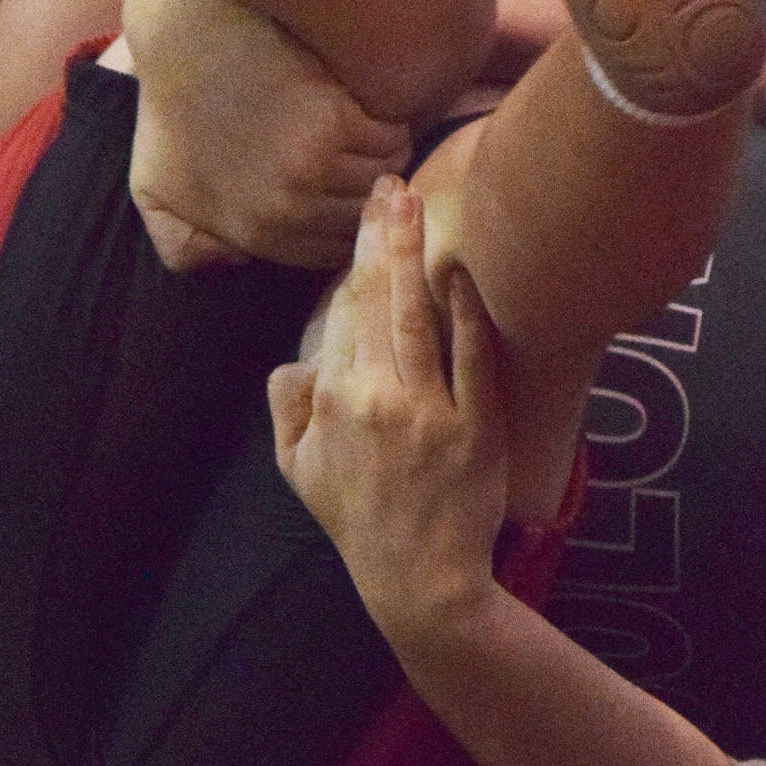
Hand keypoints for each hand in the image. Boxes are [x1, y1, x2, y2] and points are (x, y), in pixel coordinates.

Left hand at [127, 0, 411, 268]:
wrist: (187, 37)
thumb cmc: (172, 110)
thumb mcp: (153, 190)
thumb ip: (184, 245)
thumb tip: (234, 267)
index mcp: (252, 230)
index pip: (331, 252)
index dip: (343, 225)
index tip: (344, 198)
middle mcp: (286, 206)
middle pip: (364, 218)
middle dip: (370, 194)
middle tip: (364, 164)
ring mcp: (313, 164)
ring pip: (386, 176)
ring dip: (386, 158)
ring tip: (370, 136)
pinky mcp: (336, 118)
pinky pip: (391, 136)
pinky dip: (389, 124)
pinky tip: (368, 108)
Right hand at [266, 180, 508, 639]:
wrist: (420, 578)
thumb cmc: (355, 519)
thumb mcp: (298, 468)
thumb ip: (287, 407)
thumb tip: (297, 360)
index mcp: (333, 402)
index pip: (343, 314)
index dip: (355, 261)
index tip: (367, 218)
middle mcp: (379, 399)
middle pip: (377, 301)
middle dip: (382, 238)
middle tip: (390, 186)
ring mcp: (432, 411)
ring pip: (419, 318)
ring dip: (415, 258)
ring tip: (415, 209)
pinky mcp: (478, 428)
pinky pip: (473, 358)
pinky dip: (469, 314)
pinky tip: (465, 275)